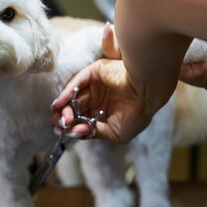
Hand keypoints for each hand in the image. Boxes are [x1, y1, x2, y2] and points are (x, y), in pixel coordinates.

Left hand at [51, 24, 150, 143]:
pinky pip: (75, 83)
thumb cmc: (137, 115)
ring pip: (72, 98)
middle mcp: (98, 99)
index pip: (81, 120)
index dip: (70, 127)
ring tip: (62, 119)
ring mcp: (95, 86)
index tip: (61, 133)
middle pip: (74, 109)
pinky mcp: (94, 73)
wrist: (147, 95)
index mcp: (103, 113)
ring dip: (64, 109)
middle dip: (64, 119)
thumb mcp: (115, 133)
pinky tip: (59, 104)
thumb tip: (75, 133)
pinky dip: (65, 94)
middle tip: (59, 126)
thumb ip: (94, 133)